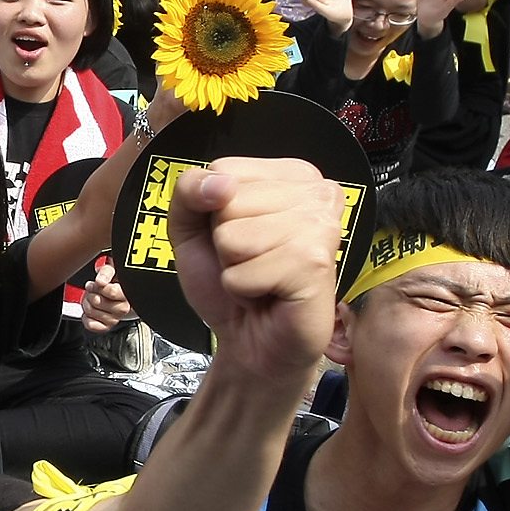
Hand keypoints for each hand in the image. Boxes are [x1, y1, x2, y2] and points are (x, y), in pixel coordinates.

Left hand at [80, 259, 136, 332]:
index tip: (96, 283)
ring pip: (91, 312)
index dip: (98, 286)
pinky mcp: (106, 327)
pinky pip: (90, 324)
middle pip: (97, 301)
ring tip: (93, 300)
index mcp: (127, 294)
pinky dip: (86, 317)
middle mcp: (123, 309)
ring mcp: (114, 319)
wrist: (114, 296)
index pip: (111, 292)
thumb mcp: (111, 271)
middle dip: (91, 294)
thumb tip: (101, 281)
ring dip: (87, 304)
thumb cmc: (112, 283)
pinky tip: (91, 311)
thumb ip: (106, 272)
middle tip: (94, 291)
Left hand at [168, 156, 343, 384]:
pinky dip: (243, 289)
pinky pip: (244, 271)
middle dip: (224, 241)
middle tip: (252, 262)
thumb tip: (220, 184)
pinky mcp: (314, 263)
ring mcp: (320, 225)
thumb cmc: (230, 283)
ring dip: (234, 268)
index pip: (223, 169)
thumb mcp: (193, 227)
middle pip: (228, 199)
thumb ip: (189, 190)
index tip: (241, 235)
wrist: (253, 341)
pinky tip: (270, 293)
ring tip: (261, 277)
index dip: (213, 211)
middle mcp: (315, 193)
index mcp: (292, 174)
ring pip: (233, 236)